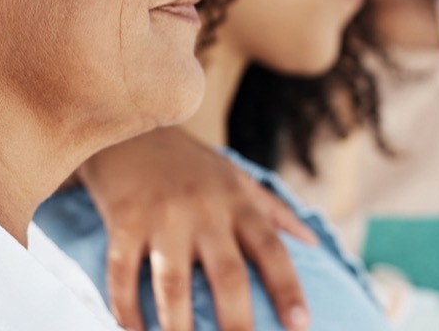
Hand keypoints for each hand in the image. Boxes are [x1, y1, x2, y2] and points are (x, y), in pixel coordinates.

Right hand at [78, 127, 316, 330]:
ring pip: (172, 283)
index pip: (270, 248)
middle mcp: (203, 210)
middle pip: (225, 273)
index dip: (287, 287)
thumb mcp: (236, 176)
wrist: (129, 127)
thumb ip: (274, 211)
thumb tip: (315, 244)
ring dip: (178, 326)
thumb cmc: (189, 163)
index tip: (301, 324)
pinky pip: (123, 274)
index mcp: (236, 201)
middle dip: (237, 320)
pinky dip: (126, 309)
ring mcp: (162, 217)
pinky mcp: (123, 221)